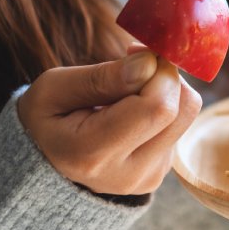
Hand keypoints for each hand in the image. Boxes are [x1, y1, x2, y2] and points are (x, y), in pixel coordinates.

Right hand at [17, 47, 201, 194]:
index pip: (157, 106)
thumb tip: (150, 63)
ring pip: (187, 115)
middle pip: (182, 109)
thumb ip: (102, 77)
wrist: (42, 162)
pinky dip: (162, 107)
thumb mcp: (54, 89)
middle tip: (136, 62)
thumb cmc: (44, 118)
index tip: (135, 52)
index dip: (157, 70)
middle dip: (166, 75)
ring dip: (166, 89)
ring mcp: (148, 177)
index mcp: (93, 155)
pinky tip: (131, 111)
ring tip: (128, 89)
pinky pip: (179, 125)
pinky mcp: (160, 172)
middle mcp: (129, 173)